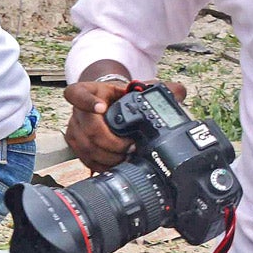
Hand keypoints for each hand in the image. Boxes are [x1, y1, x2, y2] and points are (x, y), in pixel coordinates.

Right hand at [64, 74, 187, 170]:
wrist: (105, 104)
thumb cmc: (119, 97)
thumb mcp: (133, 88)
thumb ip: (157, 88)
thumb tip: (179, 91)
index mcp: (89, 91)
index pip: (78, 94)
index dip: (88, 102)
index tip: (102, 107)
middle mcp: (77, 110)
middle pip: (88, 129)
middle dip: (112, 142)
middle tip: (130, 146)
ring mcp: (74, 128)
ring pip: (86, 147)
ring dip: (108, 156)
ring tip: (126, 157)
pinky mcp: (75, 144)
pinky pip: (85, 159)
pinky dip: (102, 164)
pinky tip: (116, 164)